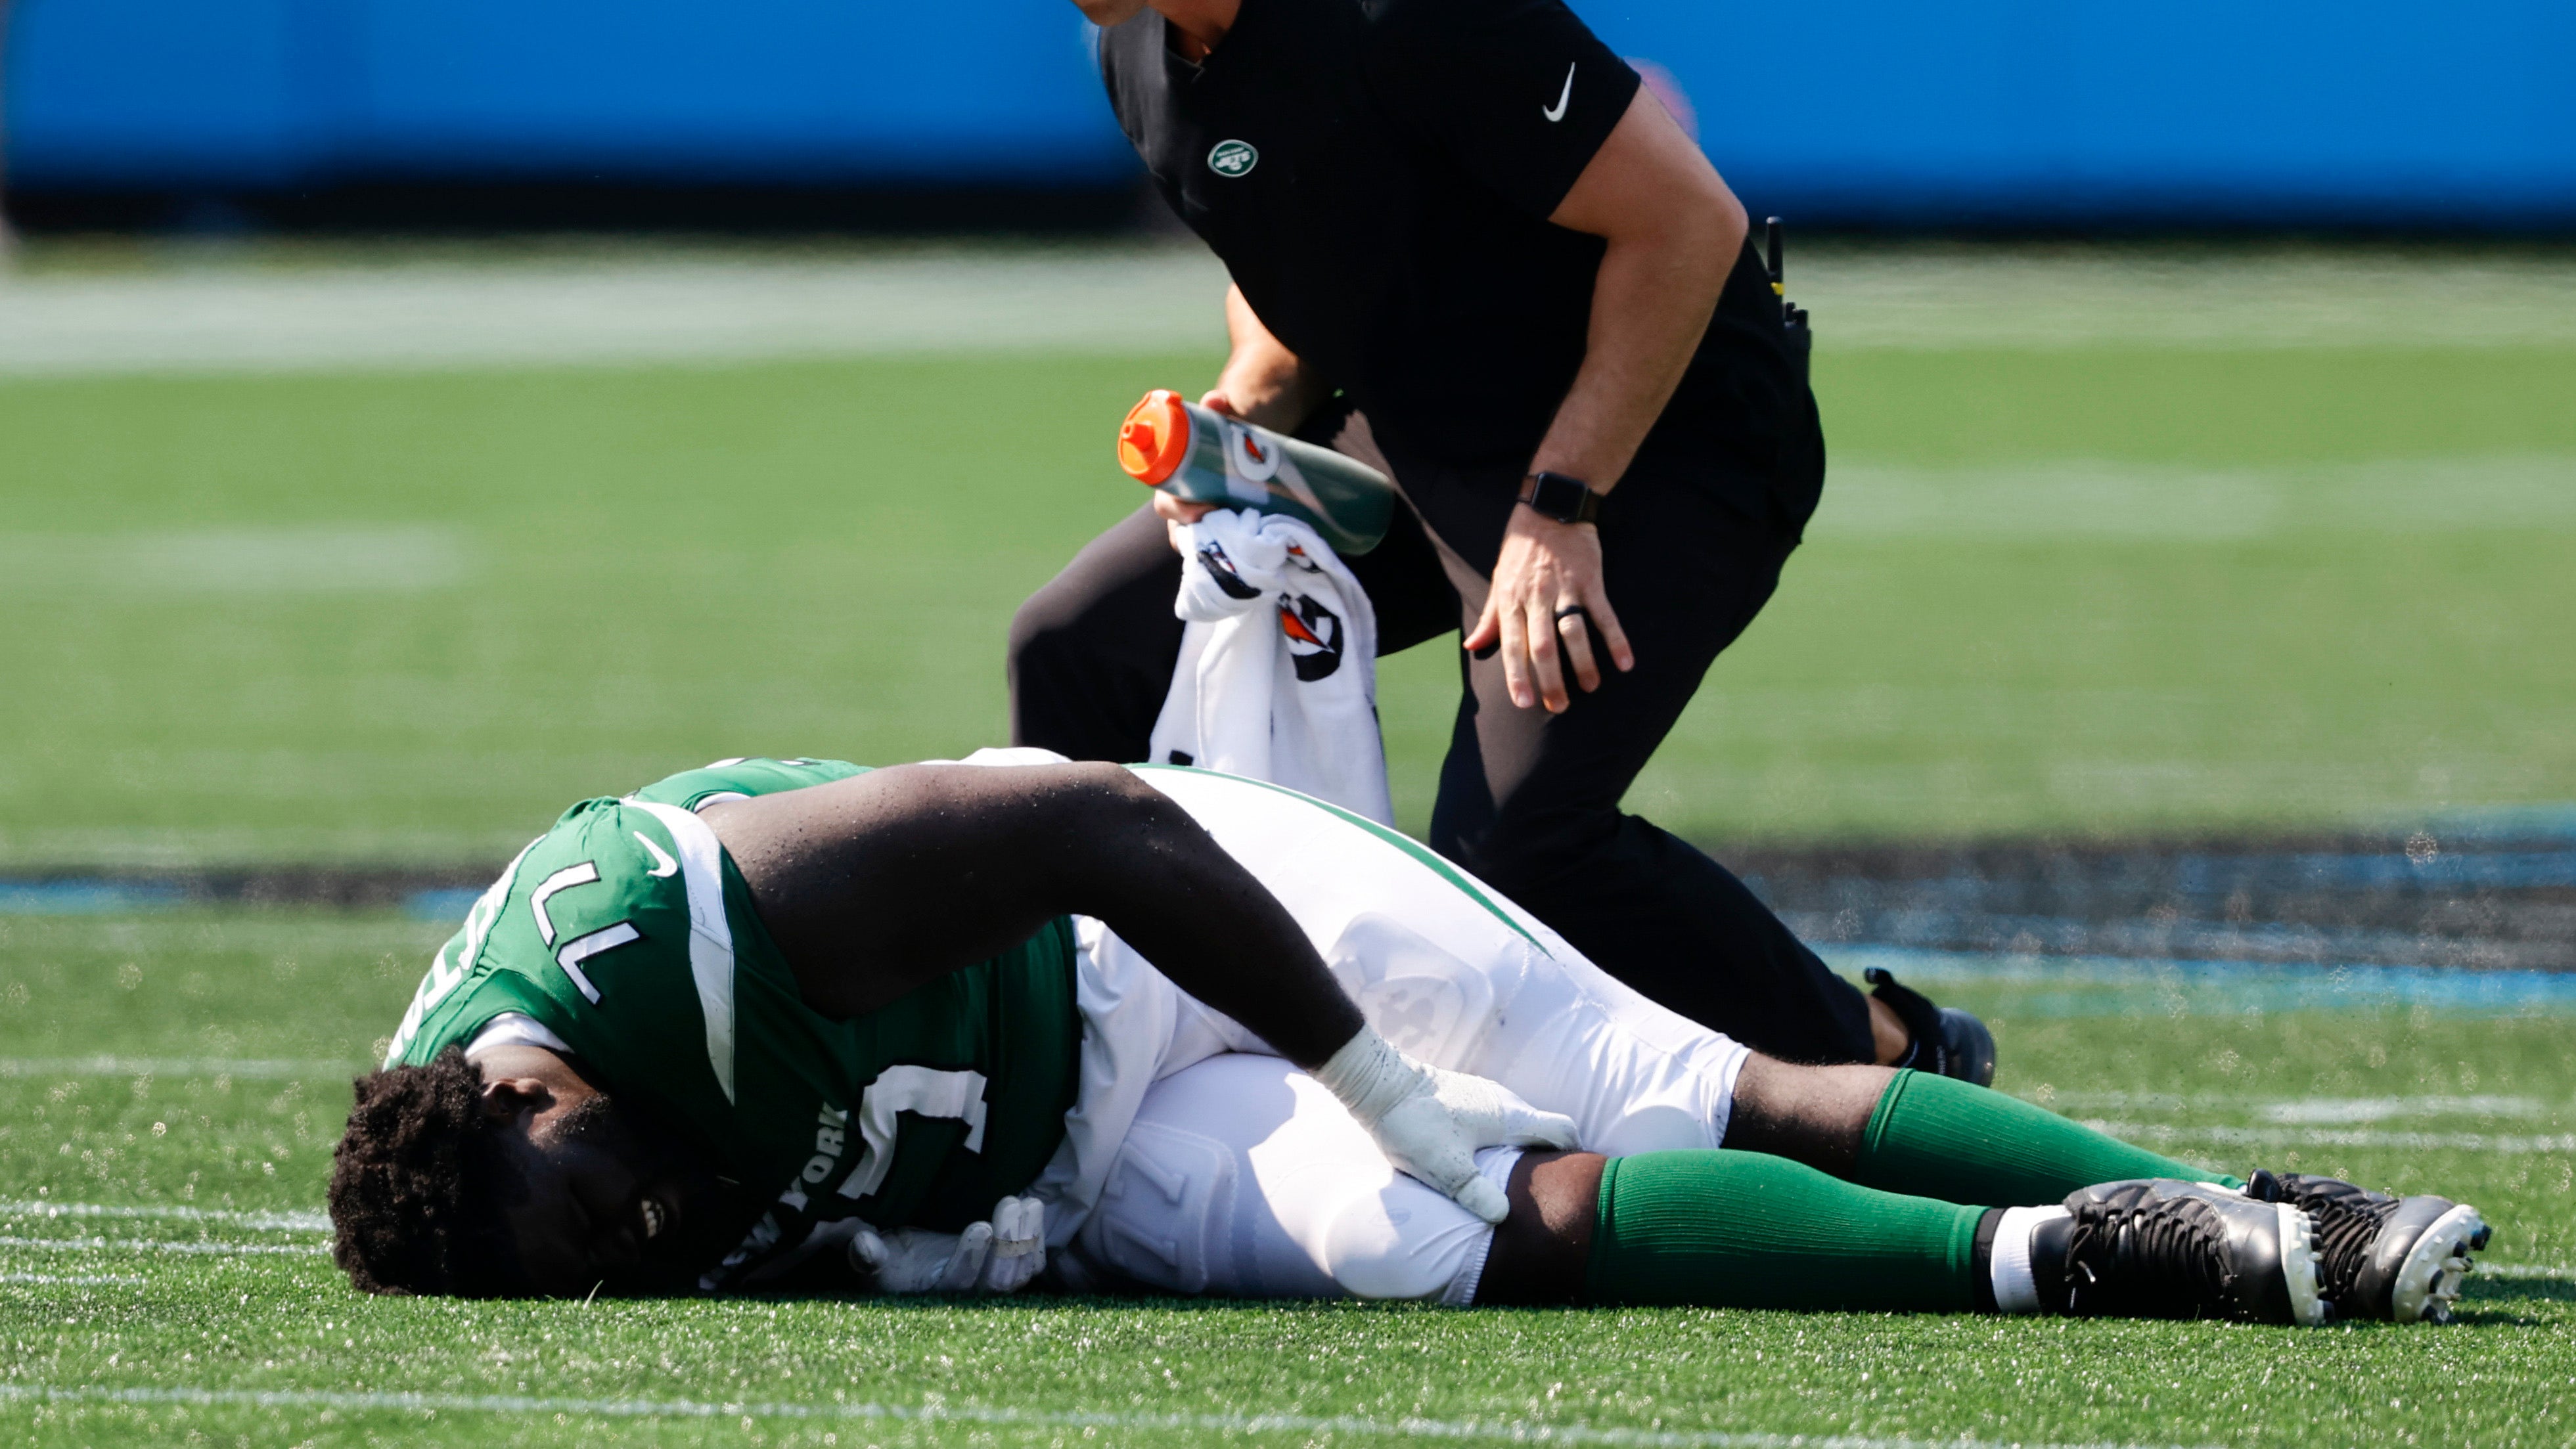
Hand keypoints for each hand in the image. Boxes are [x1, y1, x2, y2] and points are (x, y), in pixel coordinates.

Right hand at [846, 1196, 1046, 1293]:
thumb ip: (867, 1255)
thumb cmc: (889, 1260)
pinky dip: (1037, 1239)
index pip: (957, 1284)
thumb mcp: (872, 1258)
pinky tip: (1035, 1207)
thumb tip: (862, 1244)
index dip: (970, 1258)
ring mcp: (991, 1285)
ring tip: (1028, 1202)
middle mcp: (968, 1298)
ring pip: (1020, 1273)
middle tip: (1010, 1203)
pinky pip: (1032, 1264)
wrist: (911, 1260)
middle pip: (997, 1281)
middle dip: (1007, 1242)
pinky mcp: (1008, 1272)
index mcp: (934, 1297)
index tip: (979, 1225)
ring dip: (1027, 1237)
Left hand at [1311, 1027, 1577, 1223]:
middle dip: (1548, 1157)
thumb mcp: (1446, 1169)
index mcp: (1510, 1116)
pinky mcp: (1465, 1095)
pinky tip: (1481, 1160)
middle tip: (1542, 1190)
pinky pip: (1496, 1119)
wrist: (1379, 1082)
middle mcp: (1505, 1101)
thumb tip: (1504, 1216)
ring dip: (1522, 1149)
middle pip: (1543, 1129)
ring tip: (1512, 1180)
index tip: (1575, 1178)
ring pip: (1518, 1124)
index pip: (1563, 1130)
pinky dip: (1500, 1140)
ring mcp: (1484, 1094)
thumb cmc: (1415, 1124)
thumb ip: (1477, 1194)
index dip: (1575, 1154)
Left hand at [1462, 507, 1634, 712]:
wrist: (1550, 507)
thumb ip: (1489, 617)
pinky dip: (1616, 639)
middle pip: (1542, 646)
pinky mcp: (1590, 580)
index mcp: (1511, 599)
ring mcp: (1565, 588)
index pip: (1512, 645)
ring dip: (1583, 664)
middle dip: (1551, 679)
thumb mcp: (1498, 579)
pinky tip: (1625, 663)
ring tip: (1590, 687)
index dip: (1517, 675)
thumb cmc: (1521, 548)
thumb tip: (1471, 645)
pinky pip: (1604, 614)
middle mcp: (1536, 597)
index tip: (1524, 702)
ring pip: (1573, 633)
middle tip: (1559, 707)